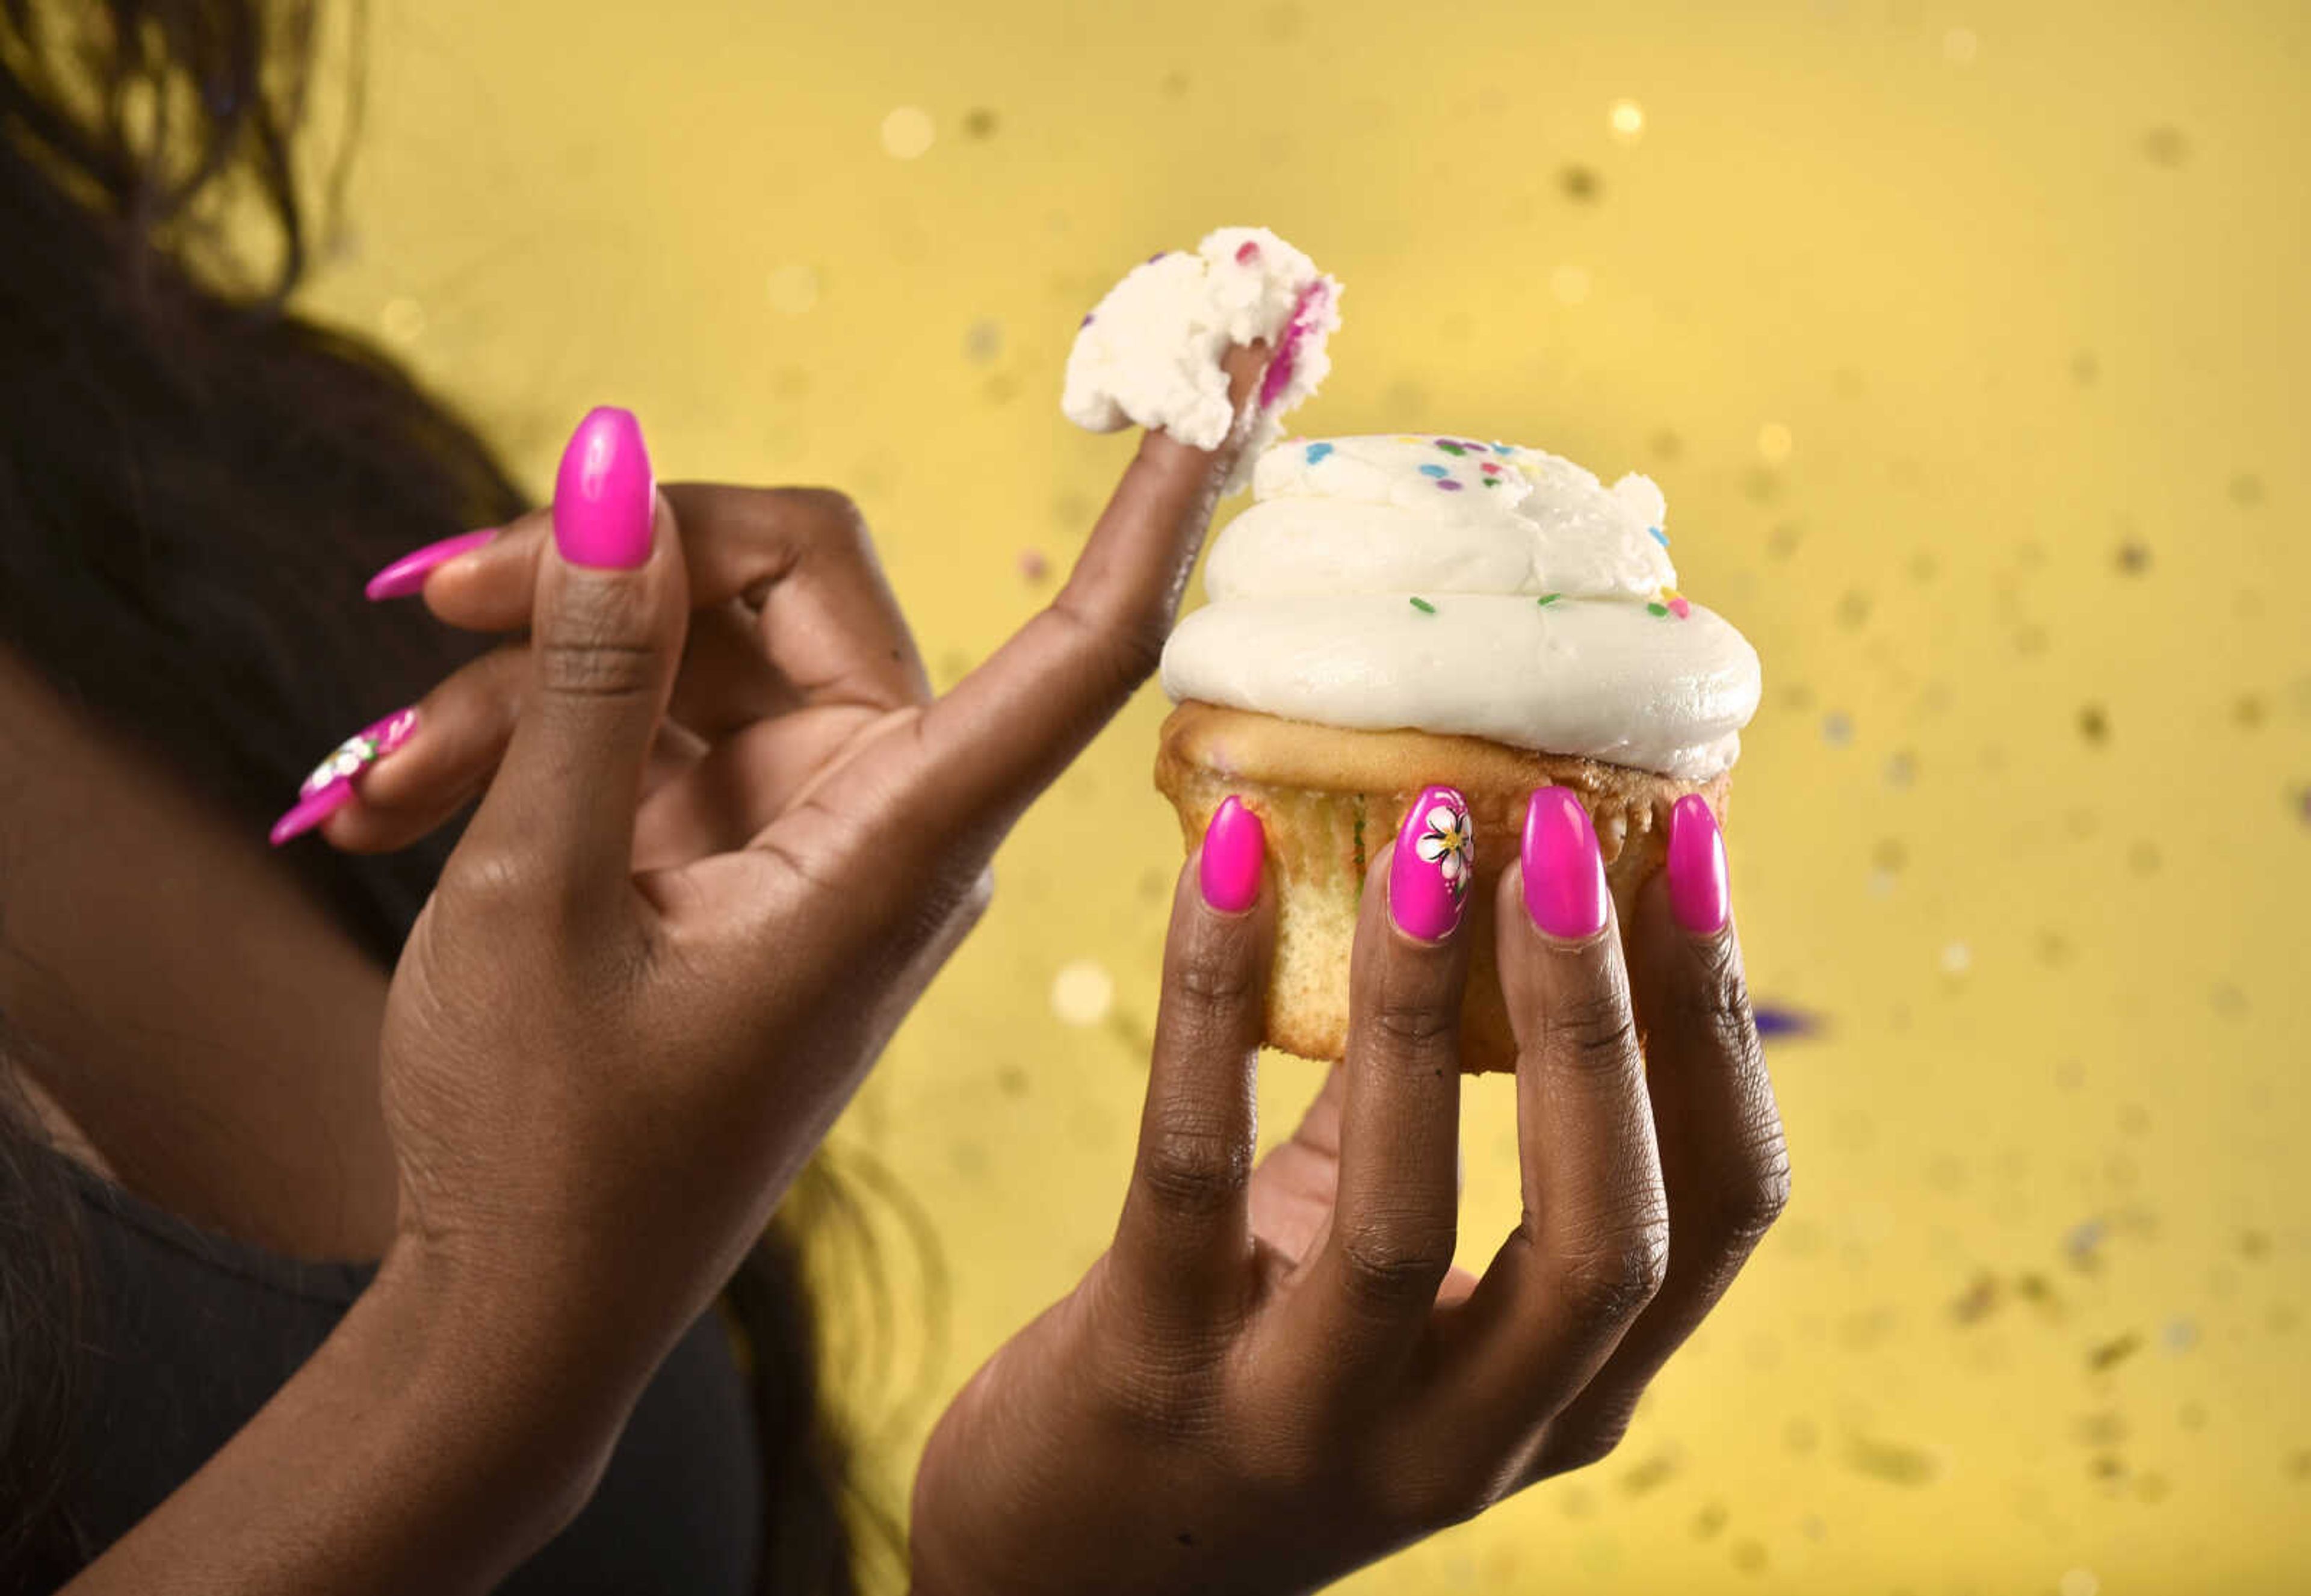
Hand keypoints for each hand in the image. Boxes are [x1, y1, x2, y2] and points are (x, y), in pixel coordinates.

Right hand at [353, 368, 1261, 1410]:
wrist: (509, 1313)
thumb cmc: (546, 1147)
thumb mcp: (540, 890)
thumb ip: (583, 675)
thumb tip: (608, 462)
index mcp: (903, 844)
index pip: (1083, 649)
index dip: (1155, 511)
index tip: (1221, 383)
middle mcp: (880, 814)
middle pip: (791, 575)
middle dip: (609, 565)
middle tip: (431, 589)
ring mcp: (798, 824)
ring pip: (684, 643)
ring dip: (519, 676)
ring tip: (380, 782)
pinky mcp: (722, 841)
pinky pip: (636, 719)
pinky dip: (516, 738)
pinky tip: (389, 799)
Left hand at [911, 792, 1789, 1594]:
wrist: (1073, 1550)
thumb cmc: (1259, 1350)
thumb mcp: (1387, 1256)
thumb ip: (1451, 1108)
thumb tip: (1500, 856)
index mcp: (1568, 1392)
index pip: (1722, 1213)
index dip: (1717, 1021)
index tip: (1698, 840)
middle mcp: (1471, 1438)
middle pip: (1607, 1234)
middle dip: (1609, 1014)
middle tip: (1575, 820)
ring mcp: (1308, 1428)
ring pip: (1402, 1217)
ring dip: (1421, 1005)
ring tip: (1425, 835)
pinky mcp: (1150, 1378)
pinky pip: (1193, 1169)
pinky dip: (1215, 1004)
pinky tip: (1223, 865)